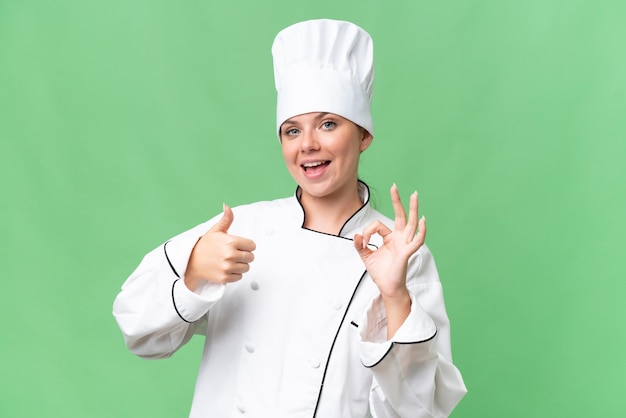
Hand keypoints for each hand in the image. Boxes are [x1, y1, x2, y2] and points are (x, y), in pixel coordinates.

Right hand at [184, 204, 255, 290]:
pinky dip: (235, 274)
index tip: (240, 246)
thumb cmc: (204, 246)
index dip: (247, 246)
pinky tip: (227, 268)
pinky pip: (239, 277)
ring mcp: (227, 267)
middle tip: (234, 254)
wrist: (191, 262)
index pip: (252, 246)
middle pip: (251, 257)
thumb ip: (226, 219)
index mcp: (231, 242)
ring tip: (230, 261)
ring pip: (246, 268)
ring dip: (240, 265)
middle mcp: (230, 255)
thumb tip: (227, 206)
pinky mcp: (225, 277)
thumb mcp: (216, 231)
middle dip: (244, 255)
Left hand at [354, 184, 425, 298]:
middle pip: (400, 216)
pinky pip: (417, 240)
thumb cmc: (380, 272)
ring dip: (413, 208)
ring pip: (411, 223)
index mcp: (390, 238)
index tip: (362, 243)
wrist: (387, 287)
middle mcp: (399, 238)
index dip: (367, 232)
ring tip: (414, 194)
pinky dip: (421, 231)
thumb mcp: (366, 256)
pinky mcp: (407, 252)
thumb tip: (356, 235)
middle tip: (394, 186)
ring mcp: (405, 244)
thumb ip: (360, 245)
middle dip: (397, 201)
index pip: (377, 225)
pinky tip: (423, 220)